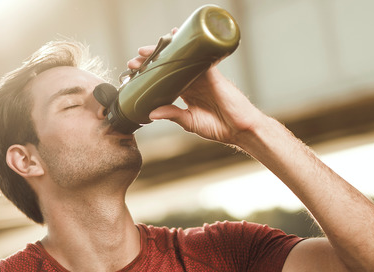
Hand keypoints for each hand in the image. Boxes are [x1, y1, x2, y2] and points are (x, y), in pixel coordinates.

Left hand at [126, 39, 262, 146]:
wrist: (239, 129)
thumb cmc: (218, 127)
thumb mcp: (190, 122)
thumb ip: (172, 115)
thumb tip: (151, 113)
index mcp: (188, 93)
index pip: (165, 79)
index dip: (151, 75)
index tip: (134, 73)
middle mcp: (194, 82)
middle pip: (170, 66)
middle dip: (152, 62)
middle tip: (134, 60)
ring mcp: (203, 76)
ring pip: (181, 59)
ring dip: (164, 53)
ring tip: (146, 51)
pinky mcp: (213, 74)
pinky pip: (199, 58)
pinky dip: (189, 48)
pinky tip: (177, 39)